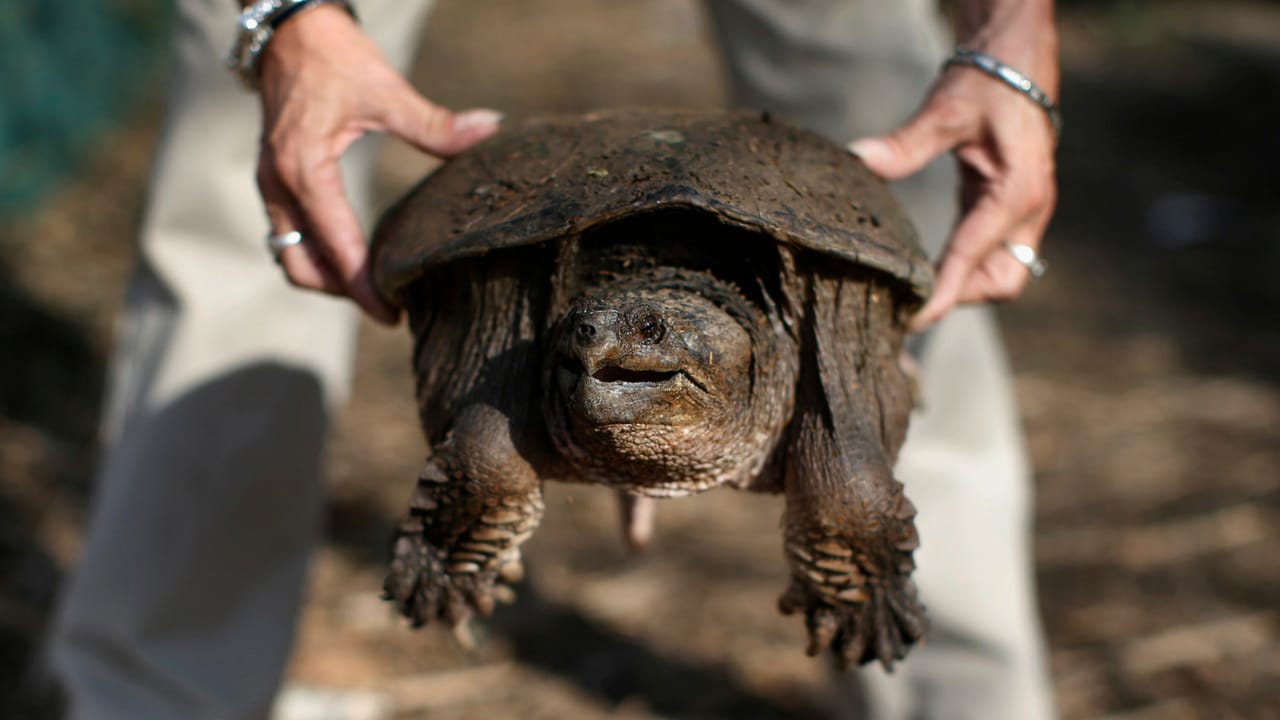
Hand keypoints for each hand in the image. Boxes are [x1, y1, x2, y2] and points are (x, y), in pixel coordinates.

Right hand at [255, 6, 501, 323]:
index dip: (364, 288)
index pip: (336, 246)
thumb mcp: (387, 90)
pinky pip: (288, 236)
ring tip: (372, 288)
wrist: (288, 30)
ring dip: (327, 278)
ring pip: (289, 256)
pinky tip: (353, 257)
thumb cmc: (336, 57)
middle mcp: (279, 184)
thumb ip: (435, 124)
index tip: (392, 315)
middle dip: (342, 292)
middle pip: (303, 266)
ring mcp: (270, 184)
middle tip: (387, 306)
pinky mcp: (273, 181)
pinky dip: (316, 255)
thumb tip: (490, 131)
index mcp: (305, 168)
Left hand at [849, 19, 1057, 331]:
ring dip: (967, 284)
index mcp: (1016, 192)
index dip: (943, 295)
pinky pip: (998, 253)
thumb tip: (858, 160)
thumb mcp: (944, 111)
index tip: (912, 320)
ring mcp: (1028, 210)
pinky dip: (969, 266)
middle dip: (961, 295)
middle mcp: (1030, 209)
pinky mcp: (1015, 206)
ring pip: (1004, 272)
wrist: (1018, 60)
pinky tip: (933, 266)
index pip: (973, 259)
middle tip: (911, 296)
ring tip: (919, 285)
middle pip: (1002, 280)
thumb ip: (905, 144)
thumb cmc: (985, 83)